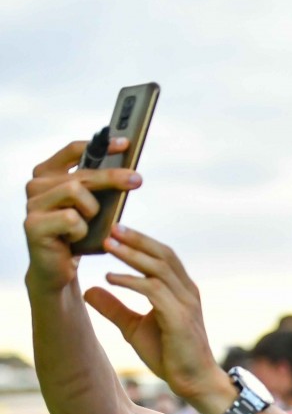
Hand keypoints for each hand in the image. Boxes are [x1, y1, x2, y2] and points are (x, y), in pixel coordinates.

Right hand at [24, 139, 141, 292]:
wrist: (58, 269)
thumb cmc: (77, 234)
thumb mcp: (92, 206)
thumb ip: (100, 186)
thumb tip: (129, 171)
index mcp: (48, 174)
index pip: (74, 150)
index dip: (100, 145)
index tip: (125, 144)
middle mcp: (36, 185)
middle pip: (82, 173)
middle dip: (112, 176)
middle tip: (136, 179)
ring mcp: (32, 204)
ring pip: (75, 191)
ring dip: (92, 210)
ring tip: (88, 224)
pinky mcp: (33, 225)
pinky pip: (71, 218)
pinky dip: (81, 231)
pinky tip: (75, 239)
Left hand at [82, 225, 229, 411]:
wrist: (193, 381)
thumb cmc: (169, 354)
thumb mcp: (134, 327)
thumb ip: (115, 307)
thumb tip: (89, 289)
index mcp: (181, 289)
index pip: (163, 255)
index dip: (141, 240)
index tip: (115, 229)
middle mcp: (187, 291)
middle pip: (163, 254)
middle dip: (136, 239)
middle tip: (109, 227)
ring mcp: (186, 303)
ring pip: (159, 268)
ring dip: (131, 254)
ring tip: (107, 245)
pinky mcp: (180, 318)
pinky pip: (154, 291)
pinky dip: (131, 281)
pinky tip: (111, 278)